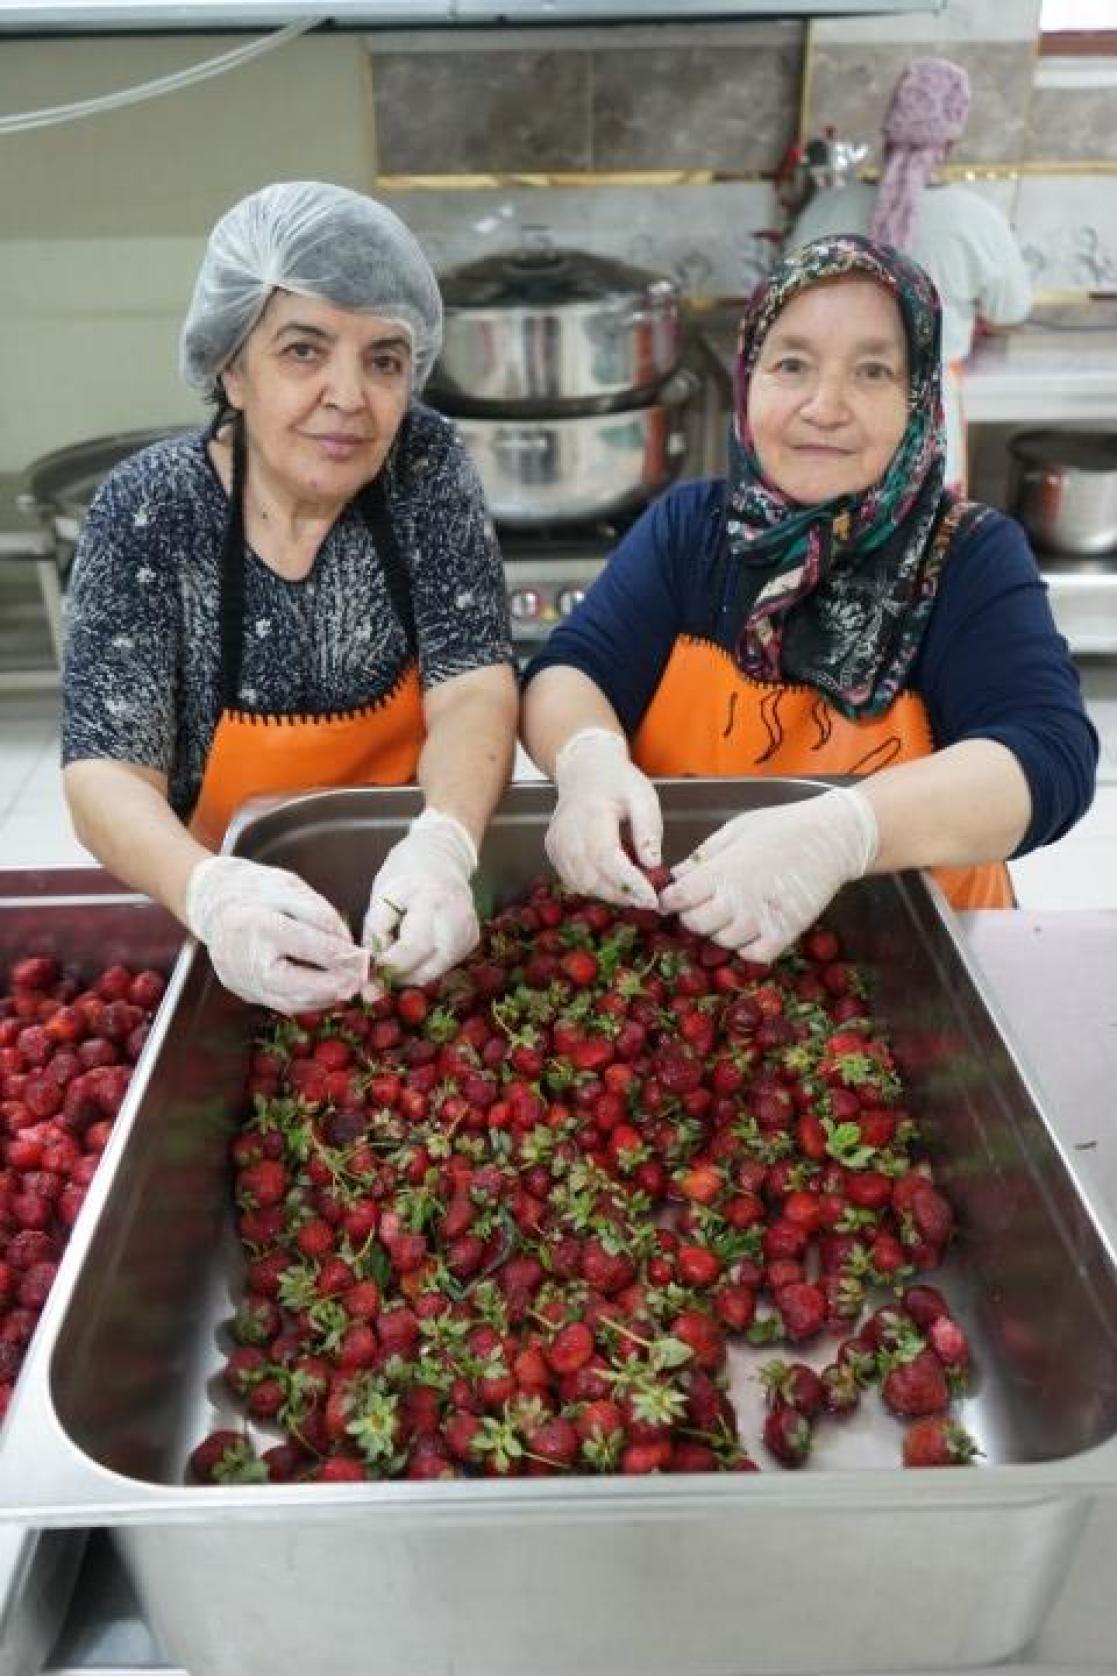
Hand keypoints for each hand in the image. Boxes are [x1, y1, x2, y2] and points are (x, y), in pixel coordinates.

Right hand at [184, 856, 367, 1014]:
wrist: (212, 903)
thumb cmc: (254, 890)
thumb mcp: (288, 888)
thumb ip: (319, 914)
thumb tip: (347, 943)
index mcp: (258, 926)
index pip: (306, 946)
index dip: (339, 955)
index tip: (365, 959)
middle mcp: (246, 960)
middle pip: (296, 987)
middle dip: (334, 987)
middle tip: (361, 981)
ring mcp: (242, 981)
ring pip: (290, 1003)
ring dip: (324, 998)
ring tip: (349, 986)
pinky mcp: (244, 992)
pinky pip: (280, 1004)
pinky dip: (308, 1001)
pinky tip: (327, 990)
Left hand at [363, 808, 478, 985]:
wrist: (441, 854)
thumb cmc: (405, 872)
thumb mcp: (381, 896)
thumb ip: (376, 934)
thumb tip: (372, 972)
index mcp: (432, 899)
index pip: (413, 947)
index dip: (391, 966)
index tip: (371, 975)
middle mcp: (457, 917)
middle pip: (429, 967)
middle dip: (400, 977)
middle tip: (379, 975)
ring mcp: (469, 930)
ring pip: (437, 971)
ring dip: (412, 973)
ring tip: (396, 958)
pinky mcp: (472, 939)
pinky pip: (446, 964)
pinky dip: (426, 965)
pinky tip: (415, 951)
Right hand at [545, 728, 662, 909]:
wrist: (585, 770)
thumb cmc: (617, 782)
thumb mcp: (642, 796)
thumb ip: (648, 829)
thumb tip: (652, 864)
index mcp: (591, 814)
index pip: (607, 858)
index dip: (629, 883)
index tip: (651, 899)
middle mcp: (567, 832)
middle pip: (592, 878)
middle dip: (622, 894)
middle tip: (648, 899)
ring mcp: (556, 844)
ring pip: (582, 884)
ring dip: (610, 894)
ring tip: (634, 890)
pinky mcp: (553, 852)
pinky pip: (573, 880)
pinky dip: (596, 887)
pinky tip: (615, 881)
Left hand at [660, 788, 878, 962]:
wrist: (831, 837)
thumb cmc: (781, 826)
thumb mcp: (735, 830)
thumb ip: (703, 855)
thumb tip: (674, 875)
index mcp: (720, 871)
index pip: (676, 898)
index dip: (669, 900)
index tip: (672, 898)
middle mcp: (737, 899)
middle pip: (695, 924)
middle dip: (693, 916)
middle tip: (704, 905)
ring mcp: (761, 920)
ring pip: (722, 942)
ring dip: (721, 932)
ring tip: (732, 914)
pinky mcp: (785, 933)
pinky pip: (754, 956)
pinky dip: (748, 948)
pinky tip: (752, 930)